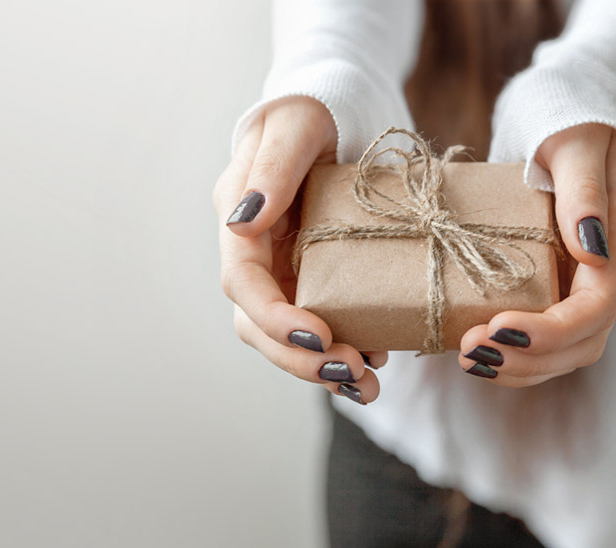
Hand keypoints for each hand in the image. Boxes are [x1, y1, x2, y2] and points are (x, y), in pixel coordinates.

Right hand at [214, 97, 387, 403]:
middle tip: (351, 373)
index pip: (241, 284)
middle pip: (259, 326)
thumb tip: (245, 221)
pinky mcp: (313, 282)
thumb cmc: (310, 113)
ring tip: (367, 385)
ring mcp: (281, 273)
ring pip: (286, 338)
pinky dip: (344, 349)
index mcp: (239, 223)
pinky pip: (321, 326)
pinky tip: (377, 361)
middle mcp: (254, 257)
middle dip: (301, 358)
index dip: (273, 317)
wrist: (334, 115)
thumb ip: (272, 169)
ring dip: (322, 368)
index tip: (317, 335)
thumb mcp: (294, 128)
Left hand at [456, 124, 615, 386]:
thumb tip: (593, 249)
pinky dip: (517, 353)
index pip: (597, 306)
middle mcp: (612, 265)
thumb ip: (584, 191)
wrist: (562, 109)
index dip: (551, 330)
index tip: (498, 329)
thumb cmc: (566, 118)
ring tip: (471, 360)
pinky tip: (481, 354)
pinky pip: (551, 335)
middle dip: (531, 357)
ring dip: (522, 365)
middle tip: (473, 352)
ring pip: (571, 348)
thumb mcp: (573, 143)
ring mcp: (590, 277)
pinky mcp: (564, 281)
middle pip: (587, 340)